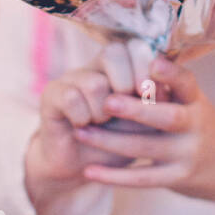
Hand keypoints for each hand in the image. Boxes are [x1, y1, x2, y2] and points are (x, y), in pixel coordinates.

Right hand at [24, 41, 147, 214]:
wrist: (83, 168)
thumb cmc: (119, 142)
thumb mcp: (145, 123)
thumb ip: (155, 104)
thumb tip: (163, 90)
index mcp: (122, 67)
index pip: (134, 47)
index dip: (145, 66)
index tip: (151, 93)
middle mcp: (96, 66)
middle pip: (113, 53)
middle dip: (126, 84)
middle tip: (126, 107)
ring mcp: (72, 77)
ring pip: (94, 83)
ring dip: (103, 111)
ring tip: (102, 122)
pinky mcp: (52, 93)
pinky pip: (71, 97)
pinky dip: (82, 117)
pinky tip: (82, 127)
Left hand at [74, 55, 214, 214]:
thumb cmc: (202, 127)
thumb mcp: (194, 103)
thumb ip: (168, 88)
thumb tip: (133, 55)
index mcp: (196, 101)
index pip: (186, 83)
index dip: (171, 73)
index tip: (152, 62)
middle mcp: (196, 125)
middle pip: (167, 117)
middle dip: (136, 110)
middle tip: (107, 102)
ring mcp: (188, 154)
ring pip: (147, 147)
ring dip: (111, 141)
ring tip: (81, 132)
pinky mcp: (178, 178)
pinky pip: (143, 179)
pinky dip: (115, 176)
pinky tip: (90, 171)